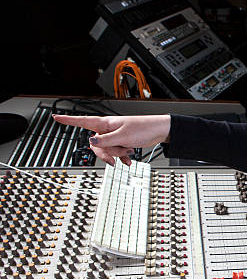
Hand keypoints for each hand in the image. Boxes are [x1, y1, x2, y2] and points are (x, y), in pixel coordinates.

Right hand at [52, 114, 170, 165]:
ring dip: (118, 154)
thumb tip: (91, 142)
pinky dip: (122, 158)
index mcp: (105, 124)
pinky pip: (116, 153)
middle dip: (106, 153)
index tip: (55, 117)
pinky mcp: (122, 143)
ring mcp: (115, 136)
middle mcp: (108, 129)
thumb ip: (106, 141)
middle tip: (117, 156)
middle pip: (95, 145)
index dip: (68, 120)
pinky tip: (129, 160)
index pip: (82, 121)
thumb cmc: (144, 129)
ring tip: (129, 151)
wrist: (160, 132)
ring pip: (107, 150)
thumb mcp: (123, 137)